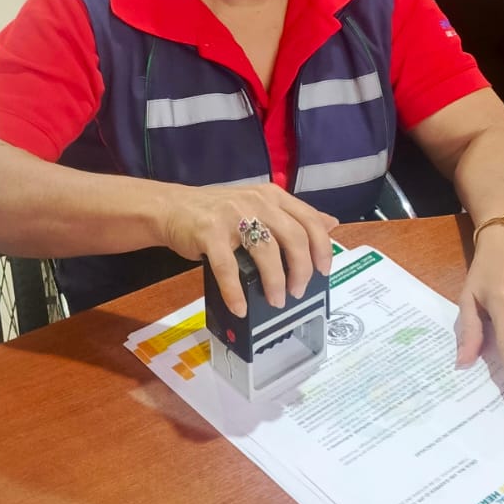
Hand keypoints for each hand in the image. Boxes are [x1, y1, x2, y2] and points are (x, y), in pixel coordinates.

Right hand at [160, 182, 336, 315]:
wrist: (172, 207)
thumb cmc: (218, 211)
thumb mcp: (260, 205)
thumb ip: (293, 216)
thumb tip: (331, 223)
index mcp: (272, 196)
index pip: (309, 220)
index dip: (321, 248)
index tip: (323, 271)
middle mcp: (257, 202)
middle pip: (294, 237)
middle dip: (302, 270)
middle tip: (298, 291)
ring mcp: (232, 216)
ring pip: (266, 252)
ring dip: (275, 282)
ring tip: (276, 300)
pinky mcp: (208, 233)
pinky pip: (227, 267)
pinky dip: (235, 292)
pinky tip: (240, 306)